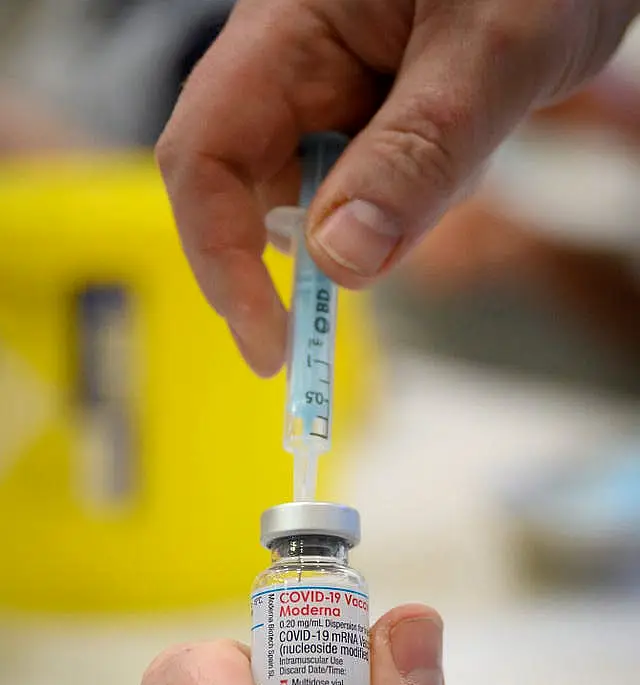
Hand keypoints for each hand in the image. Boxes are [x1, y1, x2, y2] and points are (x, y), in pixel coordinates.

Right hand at [157, 0, 638, 375]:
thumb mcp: (492, 51)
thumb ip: (419, 152)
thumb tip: (340, 261)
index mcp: (287, 32)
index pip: (204, 156)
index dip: (220, 260)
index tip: (271, 346)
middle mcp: (291, 70)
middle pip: (252, 190)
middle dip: (313, 248)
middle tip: (386, 259)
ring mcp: (327, 98)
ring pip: (319, 204)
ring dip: (383, 217)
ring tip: (468, 140)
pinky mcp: (364, 122)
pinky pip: (364, 195)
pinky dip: (406, 205)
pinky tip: (461, 148)